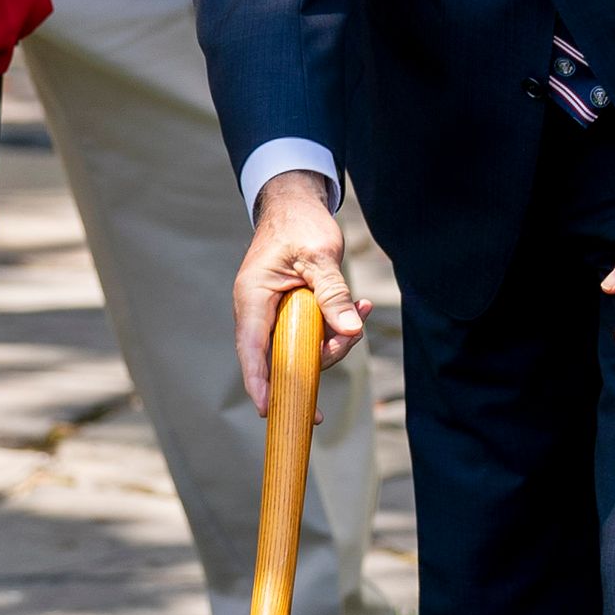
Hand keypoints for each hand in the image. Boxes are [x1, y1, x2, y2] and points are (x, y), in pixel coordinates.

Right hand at [233, 171, 367, 411]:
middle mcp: (259, 311)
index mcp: (253, 298)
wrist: (296, 204)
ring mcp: (274, 314)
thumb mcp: (320, 257)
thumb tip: (351, 330)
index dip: (259, 382)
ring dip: (334, 340)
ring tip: (362, 310)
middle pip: (281, 356)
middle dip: (318, 359)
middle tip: (348, 341)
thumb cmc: (300, 225)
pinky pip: (311, 333)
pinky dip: (336, 326)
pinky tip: (360, 308)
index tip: (268, 409)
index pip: (252, 349)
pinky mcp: (290, 314)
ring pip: (301, 348)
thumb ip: (333, 294)